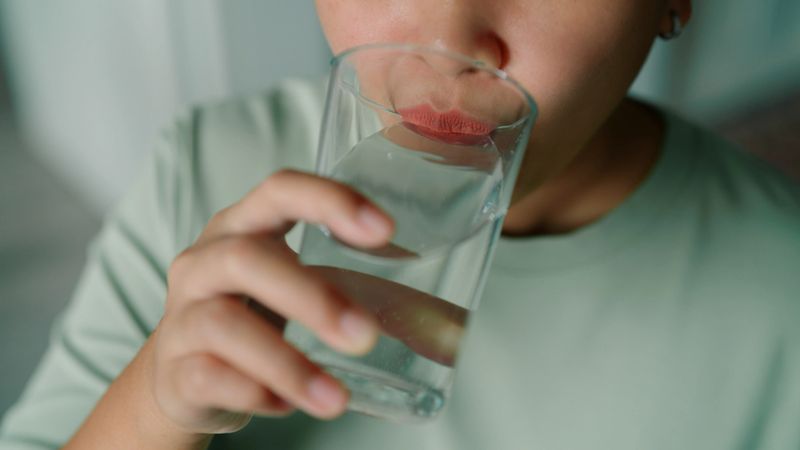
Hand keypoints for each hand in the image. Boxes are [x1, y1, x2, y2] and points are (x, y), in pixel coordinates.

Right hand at [151, 169, 393, 433]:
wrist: (183, 376)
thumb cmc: (254, 318)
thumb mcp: (290, 288)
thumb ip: (351, 288)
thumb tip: (447, 323)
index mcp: (242, 227)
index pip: (280, 189)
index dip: (330, 201)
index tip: (385, 230)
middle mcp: (205, 261)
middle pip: (248, 260)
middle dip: (312, 298)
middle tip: (364, 337)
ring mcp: (183, 315)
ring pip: (225, 326)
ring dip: (288, 364)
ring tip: (335, 400)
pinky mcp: (174, 368)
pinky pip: (211, 377)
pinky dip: (256, 394)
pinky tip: (286, 406)